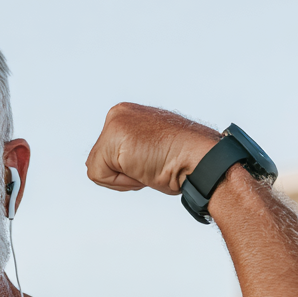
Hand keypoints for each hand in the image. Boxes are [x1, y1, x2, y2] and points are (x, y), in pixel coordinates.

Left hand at [85, 103, 219, 195]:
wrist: (200, 159)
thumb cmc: (181, 162)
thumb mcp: (149, 154)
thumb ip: (129, 155)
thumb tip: (115, 166)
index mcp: (127, 116)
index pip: (106, 157)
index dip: (126, 172)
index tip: (151, 162)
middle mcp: (119, 114)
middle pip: (97, 162)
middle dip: (121, 175)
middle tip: (150, 165)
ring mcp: (116, 122)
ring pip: (97, 169)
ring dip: (122, 179)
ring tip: (148, 165)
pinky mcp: (113, 137)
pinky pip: (98, 175)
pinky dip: (120, 182)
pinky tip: (143, 168)